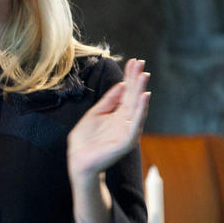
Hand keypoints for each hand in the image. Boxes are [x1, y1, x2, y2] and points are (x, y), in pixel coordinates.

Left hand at [67, 58, 150, 184]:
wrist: (79, 161)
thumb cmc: (86, 140)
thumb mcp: (95, 114)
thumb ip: (108, 101)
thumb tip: (121, 84)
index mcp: (118, 114)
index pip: (127, 92)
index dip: (130, 77)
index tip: (134, 61)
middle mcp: (126, 121)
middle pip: (133, 96)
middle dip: (137, 80)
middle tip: (141, 63)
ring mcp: (128, 130)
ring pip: (137, 107)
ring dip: (141, 91)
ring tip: (144, 76)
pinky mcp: (127, 141)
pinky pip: (136, 124)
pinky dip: (141, 110)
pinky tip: (144, 96)